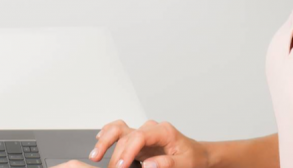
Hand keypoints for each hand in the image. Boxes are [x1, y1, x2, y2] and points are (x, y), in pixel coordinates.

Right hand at [89, 119, 208, 167]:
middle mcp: (151, 129)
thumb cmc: (193, 158)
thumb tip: (148, 164)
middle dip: (116, 155)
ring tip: (95, 155)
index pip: (139, 136)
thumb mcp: (185, 163)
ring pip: (119, 130)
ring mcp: (143, 132)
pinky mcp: (138, 139)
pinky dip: (107, 134)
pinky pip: (119, 131)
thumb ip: (167, 163)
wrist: (198, 154)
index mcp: (163, 131)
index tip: (120, 167)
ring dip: (105, 141)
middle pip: (126, 136)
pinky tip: (99, 140)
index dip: (127, 152)